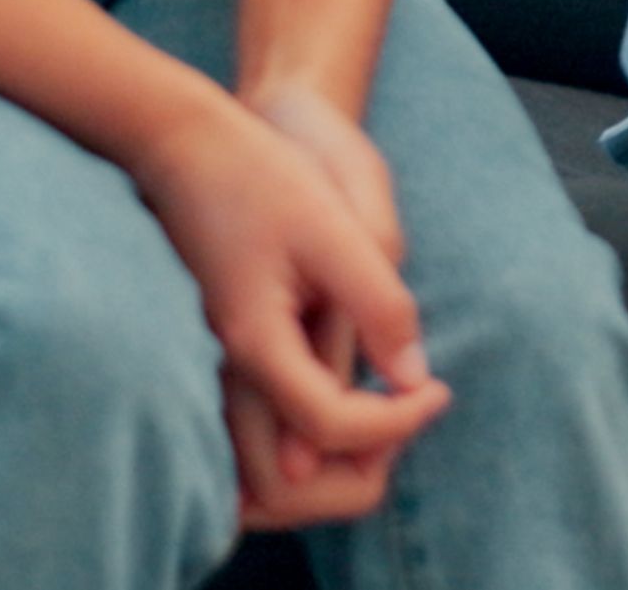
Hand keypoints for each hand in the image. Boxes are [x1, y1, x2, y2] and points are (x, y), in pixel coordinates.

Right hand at [125, 91, 452, 528]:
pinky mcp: (223, 361)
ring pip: (262, 476)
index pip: (331, 428)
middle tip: (408, 415)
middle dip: (357, 470)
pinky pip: (258, 440)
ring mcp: (218, 372)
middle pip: (282, 484)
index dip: (398, 421)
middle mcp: (228, 372)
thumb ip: (378, 306)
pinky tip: (351, 402)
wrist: (188, 144)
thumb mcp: (336, 229)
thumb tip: (415, 382)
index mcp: (256, 343)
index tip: (439, 391)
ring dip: (330, 465)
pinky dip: (307, 444)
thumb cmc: (263, 174)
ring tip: (386, 415)